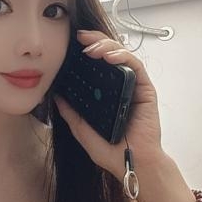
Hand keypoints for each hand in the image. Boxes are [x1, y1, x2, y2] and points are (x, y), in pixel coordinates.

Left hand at [53, 30, 163, 181]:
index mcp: (106, 93)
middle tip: (80, 38)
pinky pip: (136, 66)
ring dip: (107, 46)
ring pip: (123, 55)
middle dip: (95, 41)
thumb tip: (56, 96)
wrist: (132, 164)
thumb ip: (71, 113)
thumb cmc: (111, 151)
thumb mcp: (82, 130)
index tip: (71, 44)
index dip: (86, 50)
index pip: (97, 65)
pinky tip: (109, 57)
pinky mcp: (146, 90)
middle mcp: (121, 86)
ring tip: (92, 49)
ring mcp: (134, 86)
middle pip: (110, 54)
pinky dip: (123, 57)